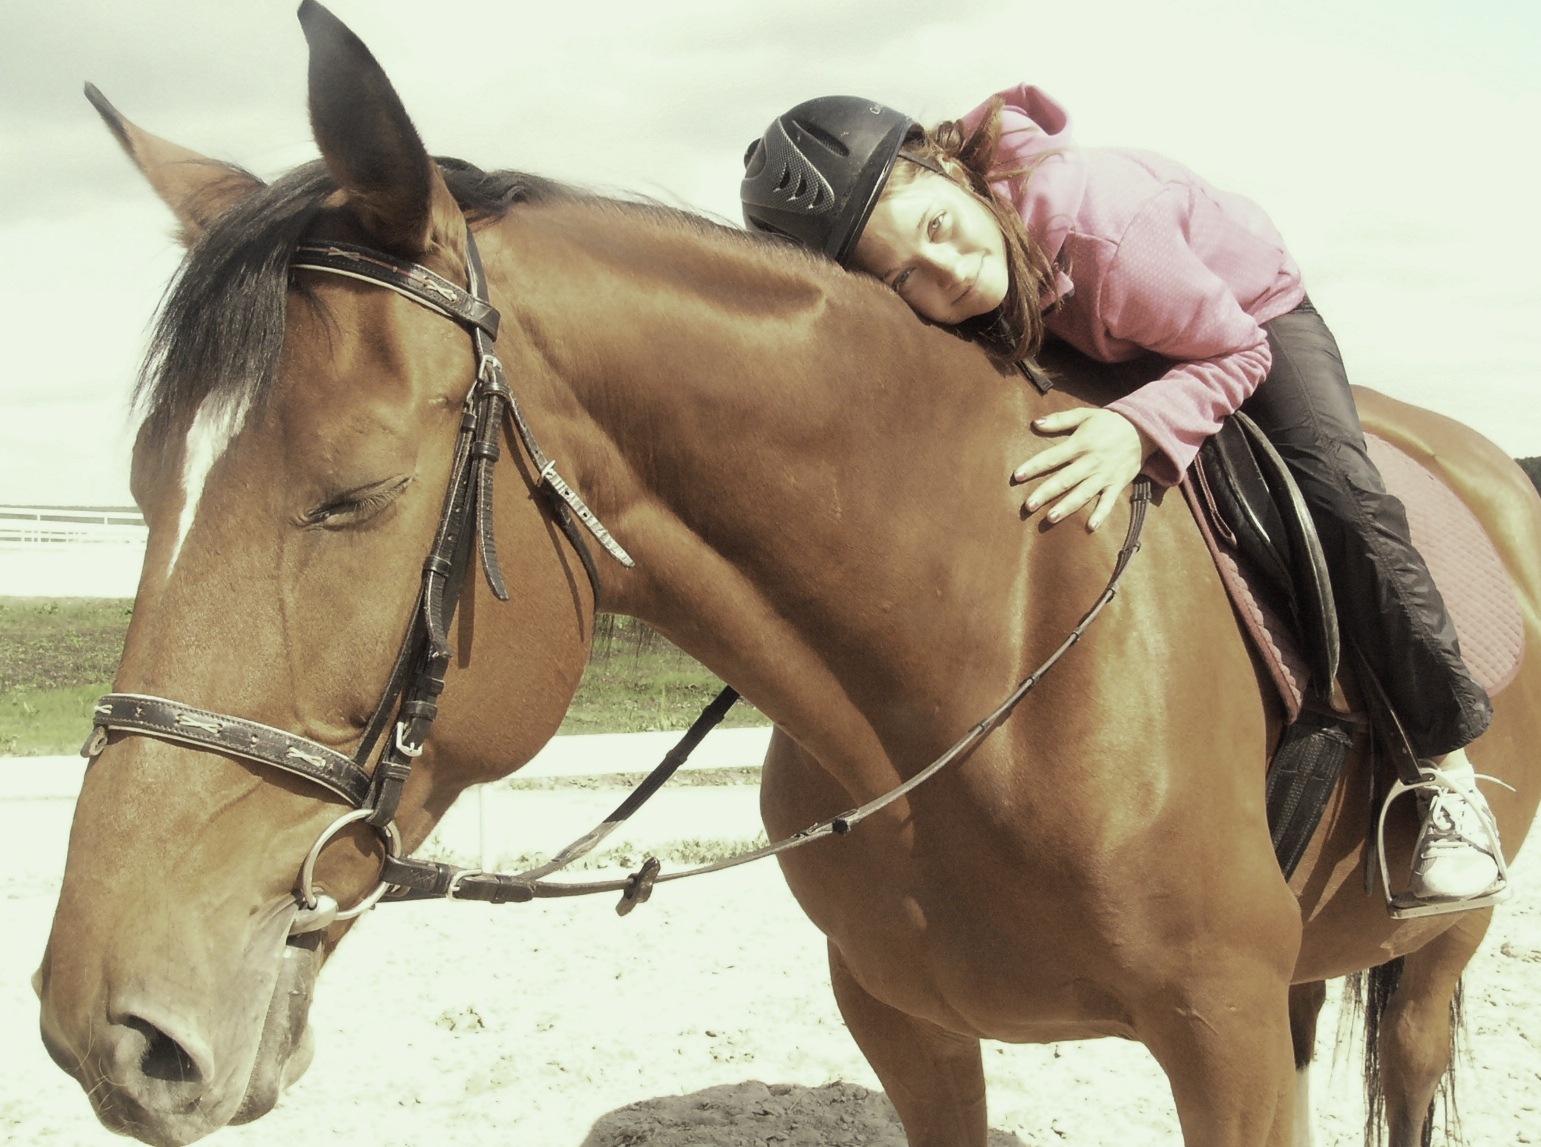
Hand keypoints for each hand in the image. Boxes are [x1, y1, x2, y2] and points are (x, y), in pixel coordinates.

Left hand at [1012, 408, 1151, 530]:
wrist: (1144, 428)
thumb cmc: (1109, 422)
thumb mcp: (1085, 415)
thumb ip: (1060, 420)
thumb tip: (1035, 423)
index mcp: (1081, 444)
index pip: (1053, 457)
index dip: (1034, 466)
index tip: (1017, 476)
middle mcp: (1091, 462)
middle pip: (1065, 480)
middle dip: (1045, 493)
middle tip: (1028, 506)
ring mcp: (1105, 475)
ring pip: (1083, 493)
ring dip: (1067, 507)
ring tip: (1050, 518)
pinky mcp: (1117, 484)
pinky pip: (1108, 501)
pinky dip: (1101, 514)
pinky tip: (1090, 527)